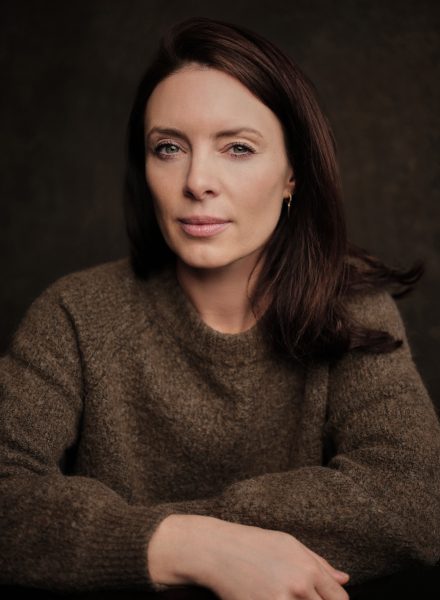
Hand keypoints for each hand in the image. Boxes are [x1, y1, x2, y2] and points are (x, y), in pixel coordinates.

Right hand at [198, 518, 349, 599]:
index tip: (323, 599)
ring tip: (283, 594)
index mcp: (307, 569)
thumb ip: (319, 564)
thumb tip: (344, 579)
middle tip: (299, 596)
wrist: (217, 551)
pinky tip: (269, 596)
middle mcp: (298, 588)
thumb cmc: (253, 543)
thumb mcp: (289, 544)